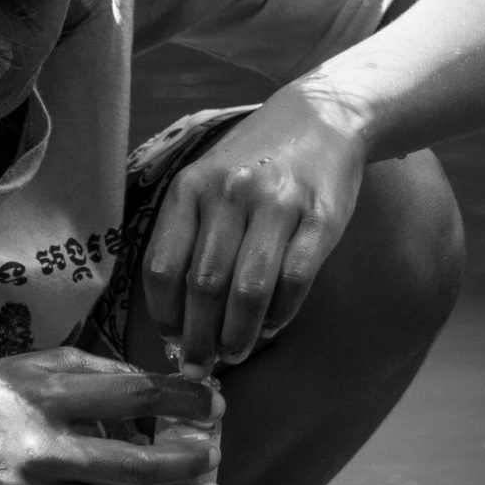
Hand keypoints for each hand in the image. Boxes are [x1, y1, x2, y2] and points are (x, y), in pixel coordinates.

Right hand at [0, 349, 222, 484]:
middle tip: (215, 453)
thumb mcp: (44, 362)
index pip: (138, 396)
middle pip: (138, 465)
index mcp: (51, 400)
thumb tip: (167, 386)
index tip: (215, 400)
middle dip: (190, 460)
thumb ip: (103, 370)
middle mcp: (44, 453)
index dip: (186, 397)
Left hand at [143, 88, 366, 374]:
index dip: (165, 315)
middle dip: (199, 338)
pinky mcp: (321, 218)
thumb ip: (190, 234)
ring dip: (238, 335)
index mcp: (191, 187)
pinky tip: (272, 325)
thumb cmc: (255, 162)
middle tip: (200, 365)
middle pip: (204, 287)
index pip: (162, 267)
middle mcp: (230, 194)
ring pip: (248, 291)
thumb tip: (179, 315)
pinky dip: (280, 314)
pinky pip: (294, 281)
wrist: (322, 118)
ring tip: (234, 353)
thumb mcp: (208, 180)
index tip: (171, 339)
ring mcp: (277, 205)